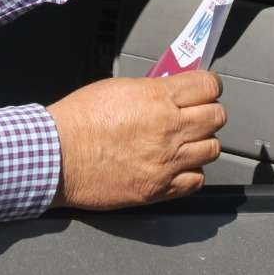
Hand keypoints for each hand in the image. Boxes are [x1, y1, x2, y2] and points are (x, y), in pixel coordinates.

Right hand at [46, 70, 225, 209]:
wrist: (56, 156)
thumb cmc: (78, 120)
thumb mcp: (119, 88)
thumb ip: (153, 90)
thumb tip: (173, 91)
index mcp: (158, 99)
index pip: (208, 85)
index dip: (209, 85)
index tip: (205, 89)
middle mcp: (169, 130)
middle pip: (217, 117)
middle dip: (208, 112)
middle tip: (196, 114)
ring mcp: (166, 162)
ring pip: (212, 149)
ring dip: (201, 143)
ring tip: (185, 141)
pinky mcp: (158, 189)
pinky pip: (196, 181)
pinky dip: (191, 173)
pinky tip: (176, 166)